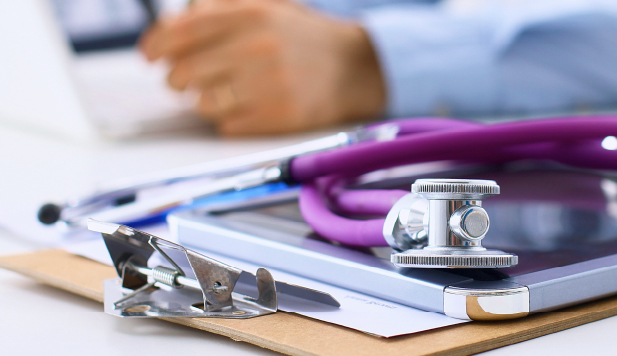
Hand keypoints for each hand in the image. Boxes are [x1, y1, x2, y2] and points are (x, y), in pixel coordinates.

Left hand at [140, 0, 385, 134]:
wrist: (355, 67)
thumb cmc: (302, 37)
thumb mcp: (265, 7)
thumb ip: (218, 10)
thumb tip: (171, 28)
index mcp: (249, 16)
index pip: (180, 33)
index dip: (155, 46)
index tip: (148, 56)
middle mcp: (255, 49)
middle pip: (184, 73)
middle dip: (177, 78)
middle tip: (185, 78)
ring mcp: (267, 86)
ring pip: (202, 102)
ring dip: (203, 99)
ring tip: (222, 92)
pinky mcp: (277, 117)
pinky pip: (226, 124)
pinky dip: (226, 118)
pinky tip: (243, 106)